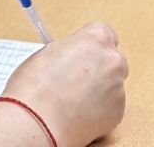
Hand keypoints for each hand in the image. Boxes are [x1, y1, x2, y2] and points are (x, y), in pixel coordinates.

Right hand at [0, 23, 127, 145]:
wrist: (37, 122)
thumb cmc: (35, 85)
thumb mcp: (48, 52)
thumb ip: (69, 51)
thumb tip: (73, 57)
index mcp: (96, 39)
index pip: (104, 33)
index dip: (91, 45)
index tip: (82, 54)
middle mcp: (112, 61)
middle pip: (111, 60)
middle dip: (98, 68)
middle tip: (76, 79)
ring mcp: (118, 88)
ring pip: (111, 86)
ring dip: (98, 91)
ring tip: (72, 101)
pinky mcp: (118, 113)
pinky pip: (110, 108)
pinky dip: (98, 111)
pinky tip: (77, 114)